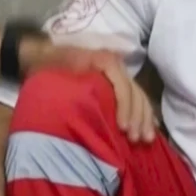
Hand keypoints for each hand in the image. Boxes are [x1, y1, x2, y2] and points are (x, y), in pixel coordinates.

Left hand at [21, 40, 156, 142]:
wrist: (43, 55)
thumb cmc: (49, 64)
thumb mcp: (55, 71)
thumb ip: (73, 85)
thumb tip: (90, 105)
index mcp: (103, 60)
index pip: (121, 83)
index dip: (125, 105)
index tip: (122, 127)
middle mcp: (116, 66)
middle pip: (135, 92)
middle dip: (138, 116)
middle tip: (135, 139)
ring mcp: (119, 76)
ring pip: (140, 97)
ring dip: (144, 118)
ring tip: (145, 140)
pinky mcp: (118, 86)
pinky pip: (137, 100)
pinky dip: (145, 115)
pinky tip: (151, 130)